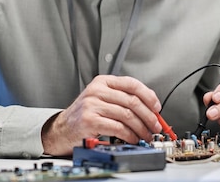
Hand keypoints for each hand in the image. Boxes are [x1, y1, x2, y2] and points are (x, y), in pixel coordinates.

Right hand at [41, 75, 162, 155]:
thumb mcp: (102, 99)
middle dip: (148, 115)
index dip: (148, 95)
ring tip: (146, 135)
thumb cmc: (85, 115)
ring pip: (127, 115)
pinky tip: (133, 138)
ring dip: (141, 128)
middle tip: (155, 125)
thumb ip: (122, 99)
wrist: (62, 129)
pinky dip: (130, 135)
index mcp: (103, 82)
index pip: (131, 84)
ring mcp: (92, 105)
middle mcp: (97, 90)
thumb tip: (150, 109)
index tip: (157, 107)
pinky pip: (118, 128)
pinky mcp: (90, 121)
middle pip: (132, 101)